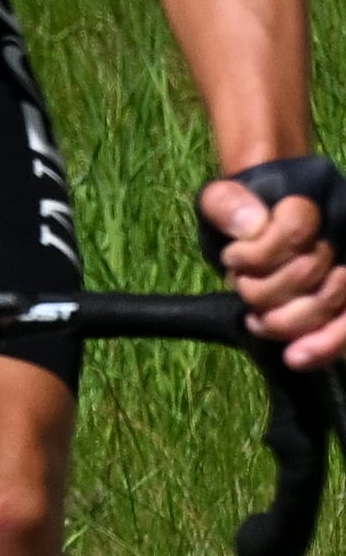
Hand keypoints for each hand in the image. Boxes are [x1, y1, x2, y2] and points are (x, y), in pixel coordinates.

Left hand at [201, 155, 345, 370]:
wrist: (262, 226)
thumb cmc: (241, 212)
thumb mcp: (222, 197)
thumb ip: (228, 203)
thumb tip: (251, 226)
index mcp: (315, 201)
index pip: (294, 230)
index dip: (256, 253)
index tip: (232, 257)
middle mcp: (340, 233)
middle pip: (307, 272)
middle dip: (262, 288)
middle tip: (241, 283)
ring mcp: (343, 267)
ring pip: (325, 304)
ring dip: (279, 317)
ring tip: (255, 315)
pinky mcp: (343, 299)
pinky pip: (345, 327)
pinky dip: (323, 346)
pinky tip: (295, 357)